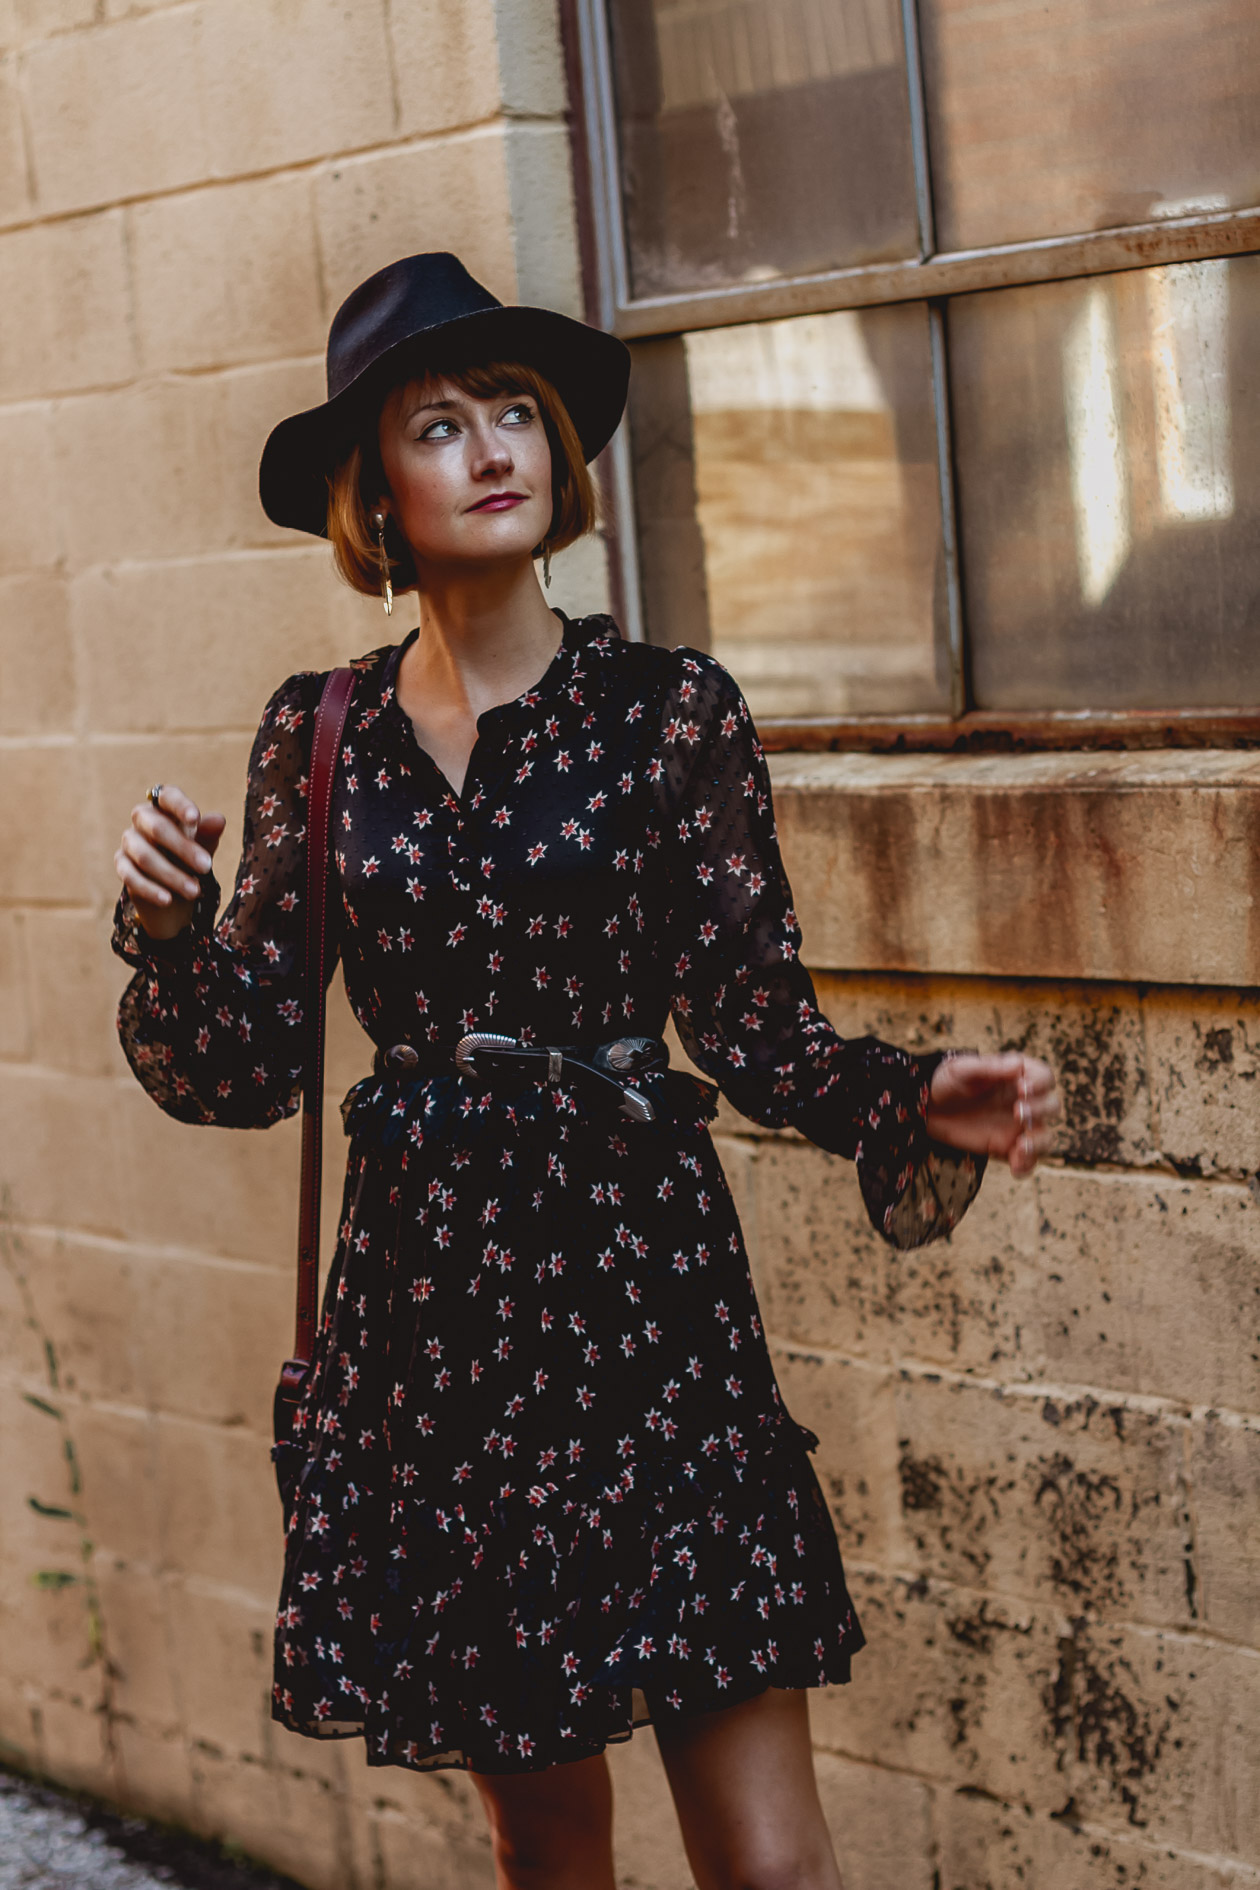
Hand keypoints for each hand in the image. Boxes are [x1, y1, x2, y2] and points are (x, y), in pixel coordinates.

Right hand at [115, 784, 225, 940]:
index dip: (180, 805)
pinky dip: (150, 889)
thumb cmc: (190, 857)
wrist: (173, 889)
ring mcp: (129, 841)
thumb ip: (208, 833)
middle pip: (157, 828)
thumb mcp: (204, 846)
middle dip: (183, 848)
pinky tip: (167, 899)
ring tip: (195, 891)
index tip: (195, 818)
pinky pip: (131, 876)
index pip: (168, 797)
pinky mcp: (121, 864)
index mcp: (165, 807)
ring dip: (171, 875)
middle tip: (207, 867)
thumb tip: (219, 820)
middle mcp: (142, 819)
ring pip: (145, 856)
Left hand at [926, 1052, 1058, 1177]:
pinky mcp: (1007, 1148)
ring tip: (1020, 1146)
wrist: (925, 1109)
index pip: (1045, 1077)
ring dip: (1039, 1142)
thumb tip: (1018, 1066)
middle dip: (1040, 1110)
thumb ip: (989, 1067)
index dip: (1040, 1083)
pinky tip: (1014, 1166)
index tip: (1022, 1089)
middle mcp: (1023, 1101)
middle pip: (1052, 1106)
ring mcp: (1017, 1127)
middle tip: (1016, 1113)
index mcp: (1016, 1077)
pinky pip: (1028, 1161)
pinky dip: (1026, 1166)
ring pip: (1045, 1136)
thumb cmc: (945, 1082)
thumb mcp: (961, 1069)